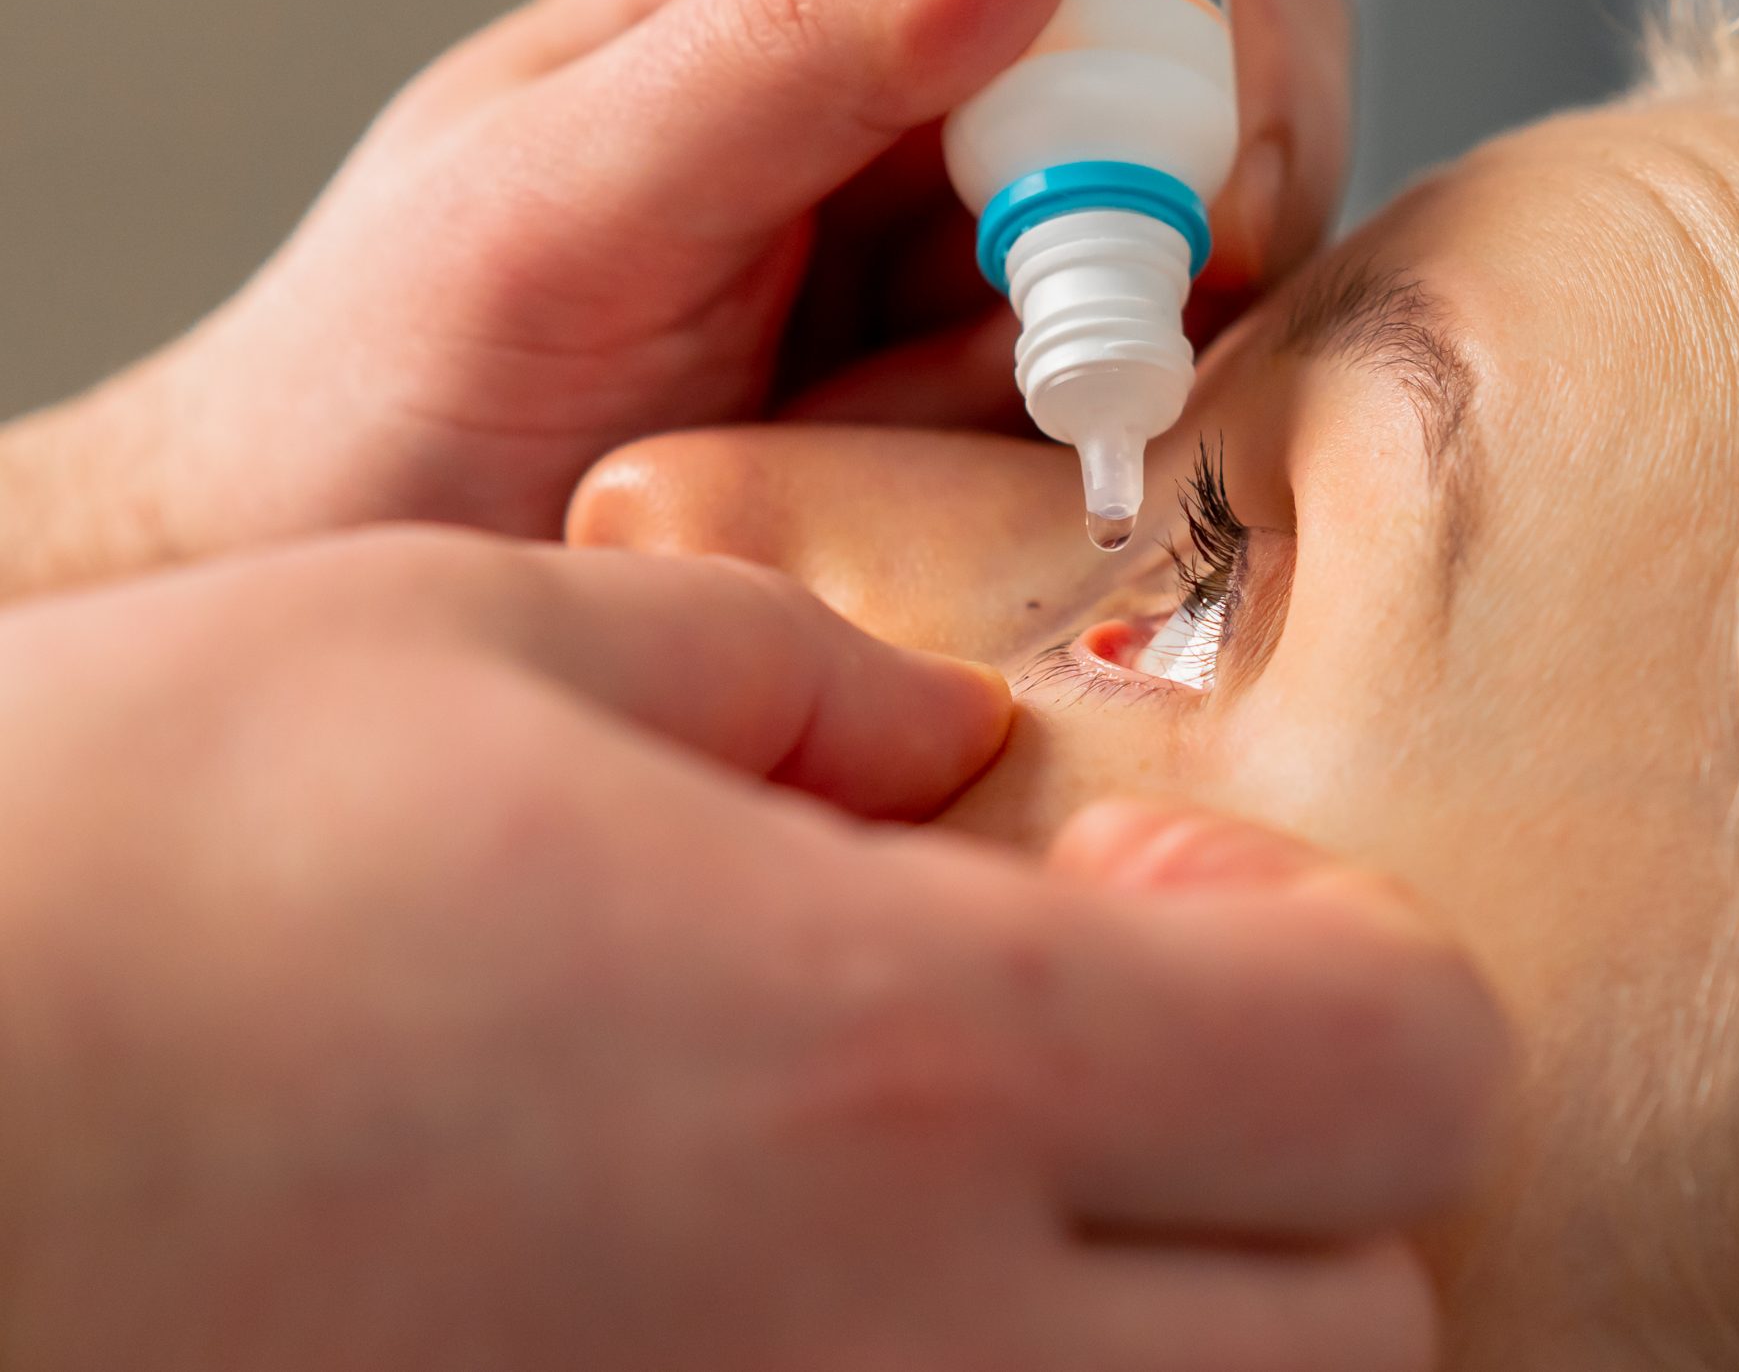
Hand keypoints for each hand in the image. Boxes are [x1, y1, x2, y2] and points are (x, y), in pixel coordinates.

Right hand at [0, 532, 1502, 1368]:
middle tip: (1113, 1062)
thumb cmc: (89, 894)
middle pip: (1364, 1336)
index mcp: (893, 1062)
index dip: (1354, 963)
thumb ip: (782, 672)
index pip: (1402, 1066)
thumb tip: (935, 733)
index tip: (1190, 898)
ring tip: (965, 1197)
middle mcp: (891, 1359)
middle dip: (1301, 1186)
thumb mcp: (465, 643)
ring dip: (1164, 1333)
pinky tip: (808, 1305)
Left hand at [5, 0, 1351, 590]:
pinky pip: (1169, 370)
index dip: (1198, 16)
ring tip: (993, 444)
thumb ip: (795, 28)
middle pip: (1226, 33)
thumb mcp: (569, 202)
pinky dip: (1141, 432)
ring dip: (1171, 331)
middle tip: (1090, 352)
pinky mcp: (1006, 382)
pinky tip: (1011, 495)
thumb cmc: (387, 399)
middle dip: (1215, 189)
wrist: (348, 596)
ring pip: (1230, 212)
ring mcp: (979, 229)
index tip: (1164, 205)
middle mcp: (926, 68)